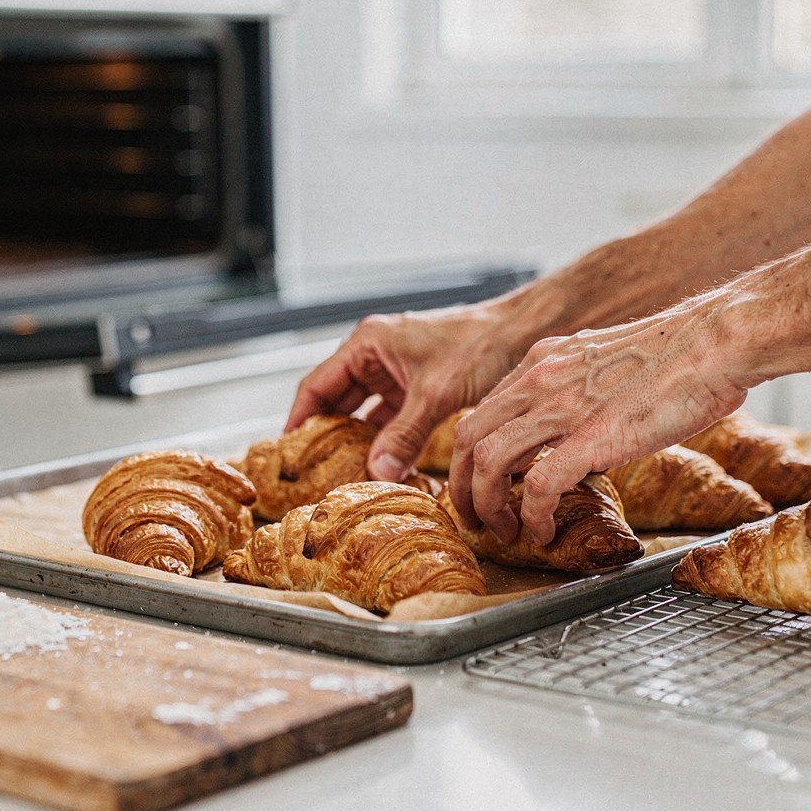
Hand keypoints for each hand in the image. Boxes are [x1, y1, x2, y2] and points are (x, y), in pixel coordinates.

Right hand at [286, 302, 525, 480]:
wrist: (523, 333)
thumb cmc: (479, 344)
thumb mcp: (436, 392)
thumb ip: (405, 434)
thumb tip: (377, 472)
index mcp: (367, 344)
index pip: (317, 386)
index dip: (299, 420)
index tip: (287, 454)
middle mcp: (376, 356)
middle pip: (336, 402)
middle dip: (327, 437)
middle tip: (314, 475)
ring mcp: (397, 373)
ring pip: (365, 414)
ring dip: (358, 443)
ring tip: (344, 477)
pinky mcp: (418, 389)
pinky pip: (391, 420)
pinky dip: (386, 443)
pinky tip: (384, 468)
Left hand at [447, 301, 748, 544]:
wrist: (715, 342)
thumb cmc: (678, 355)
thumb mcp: (604, 363)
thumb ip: (579, 394)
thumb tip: (579, 439)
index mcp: (541, 362)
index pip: (481, 411)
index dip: (469, 454)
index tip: (478, 483)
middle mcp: (539, 380)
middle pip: (466, 437)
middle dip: (462, 485)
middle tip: (474, 516)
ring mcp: (562, 407)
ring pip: (489, 462)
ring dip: (488, 505)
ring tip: (504, 531)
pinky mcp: (592, 436)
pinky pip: (539, 486)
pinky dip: (533, 516)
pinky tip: (543, 532)